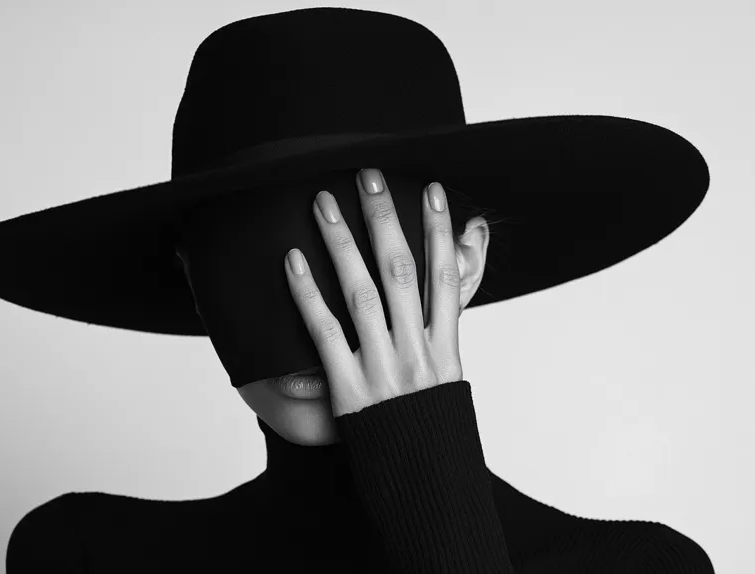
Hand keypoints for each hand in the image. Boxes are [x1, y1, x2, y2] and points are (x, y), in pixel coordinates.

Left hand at [284, 168, 463, 416]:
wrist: (424, 491)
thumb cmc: (432, 432)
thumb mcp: (450, 379)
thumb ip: (448, 327)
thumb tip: (462, 280)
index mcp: (447, 350)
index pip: (448, 278)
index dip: (442, 232)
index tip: (432, 190)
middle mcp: (418, 354)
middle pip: (401, 272)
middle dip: (385, 219)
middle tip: (368, 175)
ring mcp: (383, 371)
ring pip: (362, 293)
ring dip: (341, 243)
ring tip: (324, 202)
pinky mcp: (348, 391)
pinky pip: (324, 333)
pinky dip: (307, 294)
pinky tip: (293, 261)